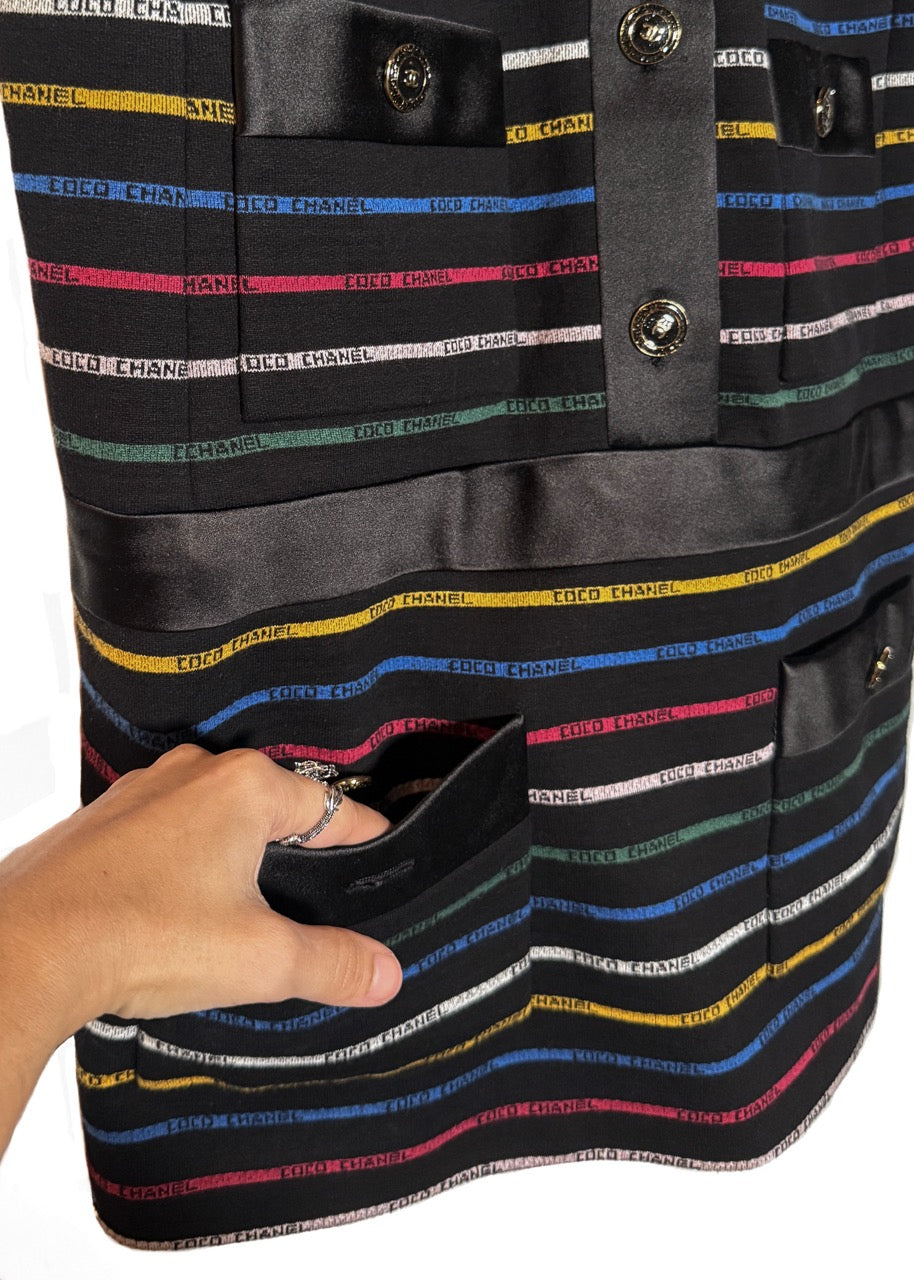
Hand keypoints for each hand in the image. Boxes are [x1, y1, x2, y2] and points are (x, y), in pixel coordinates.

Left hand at [0, 743, 403, 1158]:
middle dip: (296, 854)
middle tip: (314, 902)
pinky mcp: (104, 822)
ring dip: (235, 858)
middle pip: (274, 809)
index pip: (333, 809)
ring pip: (216, 818)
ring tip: (245, 914)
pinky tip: (180, 912)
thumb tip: (382, 971)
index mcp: (245, 788)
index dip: (364, 842)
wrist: (25, 950)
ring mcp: (143, 793)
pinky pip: (167, 832)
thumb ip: (332, 963)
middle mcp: (194, 775)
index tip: (380, 858)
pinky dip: (184, 863)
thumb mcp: (259, 959)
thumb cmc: (135, 936)